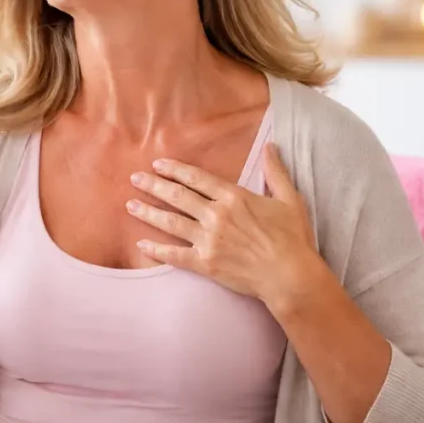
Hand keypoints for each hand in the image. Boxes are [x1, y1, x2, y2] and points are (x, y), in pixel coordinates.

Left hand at [126, 143, 320, 304]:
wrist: (291, 276)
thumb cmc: (293, 238)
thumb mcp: (289, 199)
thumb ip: (276, 172)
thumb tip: (270, 146)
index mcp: (234, 197)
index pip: (196, 178)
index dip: (175, 170)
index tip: (158, 164)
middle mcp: (216, 215)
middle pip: (178, 196)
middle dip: (153, 186)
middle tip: (135, 178)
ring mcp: (208, 240)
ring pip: (171, 222)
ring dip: (148, 212)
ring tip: (130, 206)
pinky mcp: (205, 263)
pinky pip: (175, 255)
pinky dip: (157, 250)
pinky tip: (141, 244)